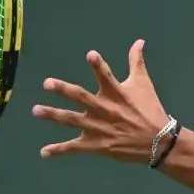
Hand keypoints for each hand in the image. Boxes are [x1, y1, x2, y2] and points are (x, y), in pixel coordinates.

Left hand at [32, 39, 168, 161]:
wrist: (158, 142)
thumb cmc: (149, 110)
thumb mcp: (143, 84)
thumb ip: (136, 61)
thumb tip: (139, 41)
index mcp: (116, 93)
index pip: (107, 76)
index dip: (98, 65)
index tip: (90, 54)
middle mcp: (105, 109)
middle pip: (81, 97)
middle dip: (63, 89)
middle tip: (47, 83)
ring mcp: (99, 128)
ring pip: (72, 120)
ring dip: (53, 115)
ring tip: (35, 110)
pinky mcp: (97, 145)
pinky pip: (75, 147)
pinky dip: (59, 150)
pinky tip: (43, 152)